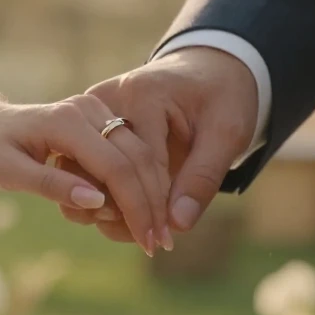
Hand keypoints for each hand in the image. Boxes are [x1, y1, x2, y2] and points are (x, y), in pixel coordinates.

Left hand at [0, 90, 169, 255]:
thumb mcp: (7, 173)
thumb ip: (51, 185)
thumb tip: (97, 202)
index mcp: (65, 121)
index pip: (116, 167)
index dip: (136, 207)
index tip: (148, 243)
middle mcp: (87, 109)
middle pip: (138, 159)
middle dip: (152, 204)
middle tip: (161, 245)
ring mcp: (96, 111)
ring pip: (141, 155)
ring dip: (151, 195)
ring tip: (152, 233)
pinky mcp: (100, 119)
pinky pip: (130, 152)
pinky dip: (139, 183)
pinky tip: (140, 212)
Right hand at [58, 47, 257, 243]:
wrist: (206, 69)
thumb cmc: (221, 97)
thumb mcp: (228, 132)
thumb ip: (204, 176)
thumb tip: (177, 224)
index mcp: (144, 94)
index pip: (141, 163)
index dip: (154, 207)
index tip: (166, 241)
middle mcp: (108, 99)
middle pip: (106, 170)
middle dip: (130, 213)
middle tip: (155, 245)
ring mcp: (93, 111)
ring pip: (86, 173)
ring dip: (110, 209)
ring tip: (143, 234)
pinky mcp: (89, 125)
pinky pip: (87, 168)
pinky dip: (105, 196)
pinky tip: (131, 216)